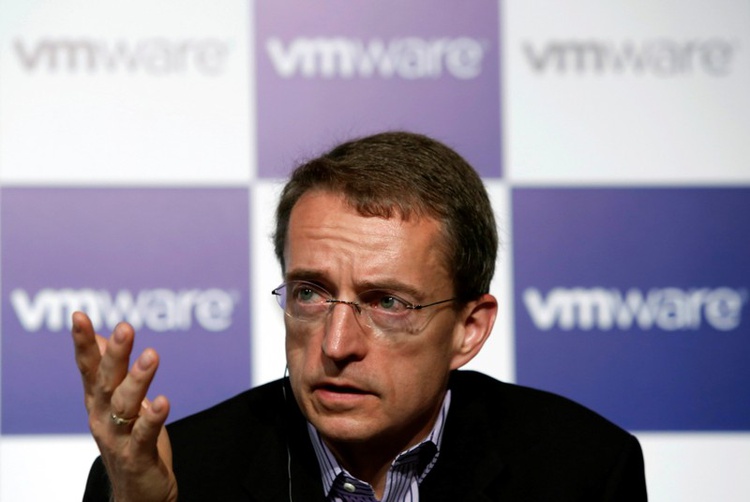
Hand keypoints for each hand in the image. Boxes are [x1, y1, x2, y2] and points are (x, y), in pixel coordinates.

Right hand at [72, 311, 177, 501]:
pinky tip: (164, 402)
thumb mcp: (117, 403)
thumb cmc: (130, 443)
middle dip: (114, 354)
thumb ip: (108, 372)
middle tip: (124, 328)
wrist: (137, 495)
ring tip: (152, 356)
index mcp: (98, 401)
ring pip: (125, 405)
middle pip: (106, 381)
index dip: (83, 343)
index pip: (88, 368)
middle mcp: (102, 417)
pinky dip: (154, 418)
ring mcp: (118, 438)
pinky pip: (145, 435)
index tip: (79, 316)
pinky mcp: (138, 457)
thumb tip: (99, 337)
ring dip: (138, 379)